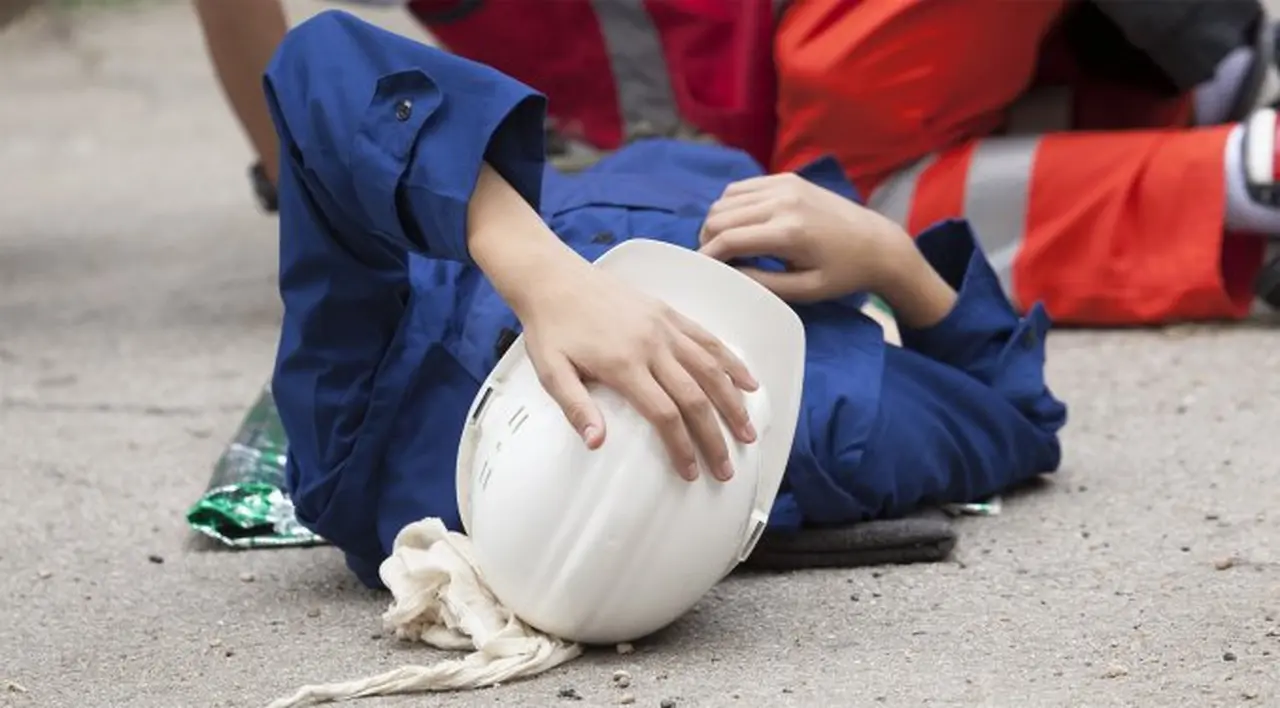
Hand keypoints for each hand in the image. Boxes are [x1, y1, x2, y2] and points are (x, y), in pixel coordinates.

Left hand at [515, 262, 759, 481]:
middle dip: (715, 437)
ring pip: (711, 368)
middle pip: (695, 397)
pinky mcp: (668, 313)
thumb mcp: (551, 371)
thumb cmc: (551, 327)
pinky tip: (748, 381)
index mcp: (623, 364)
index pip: (664, 414)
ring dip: (733, 403)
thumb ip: (575, 407)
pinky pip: (708, 339)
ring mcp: (664, 327)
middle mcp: (652, 345)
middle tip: (726, 468)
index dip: (682, 447)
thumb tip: (596, 443)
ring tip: (748, 431)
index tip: (692, 471)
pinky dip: (732, 361)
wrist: (554, 278)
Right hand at [698, 173, 910, 301]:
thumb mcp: (804, 290)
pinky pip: (742, 188)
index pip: (728, 239)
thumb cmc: (843, 274)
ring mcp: (785, 185)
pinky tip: (741, 224)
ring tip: (725, 244)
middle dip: (707, 240)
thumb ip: (762, 283)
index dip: (707, 257)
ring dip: (717, 222)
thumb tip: (726, 274)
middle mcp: (783, 201)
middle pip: (720, 216)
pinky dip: (732, 206)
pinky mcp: (787, 178)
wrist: (878, 244)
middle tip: (713, 261)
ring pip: (726, 199)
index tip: (702, 272)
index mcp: (788, 232)